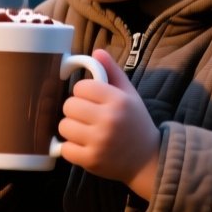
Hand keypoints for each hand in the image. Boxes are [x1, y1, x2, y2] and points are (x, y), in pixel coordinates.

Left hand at [58, 48, 160, 199]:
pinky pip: (65, 149)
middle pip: (69, 106)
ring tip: (85, 131)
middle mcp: (109, 120)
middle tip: (87, 117)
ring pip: (64, 126)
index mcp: (118, 101)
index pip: (81, 87)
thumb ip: (112, 72)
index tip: (92, 100)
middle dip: (75, 110)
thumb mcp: (129, 95)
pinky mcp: (91, 160)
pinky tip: (84, 146)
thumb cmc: (135, 123)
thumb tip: (96, 51)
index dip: (83, 93)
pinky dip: (71, 148)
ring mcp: (99, 142)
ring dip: (71, 129)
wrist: (148, 160)